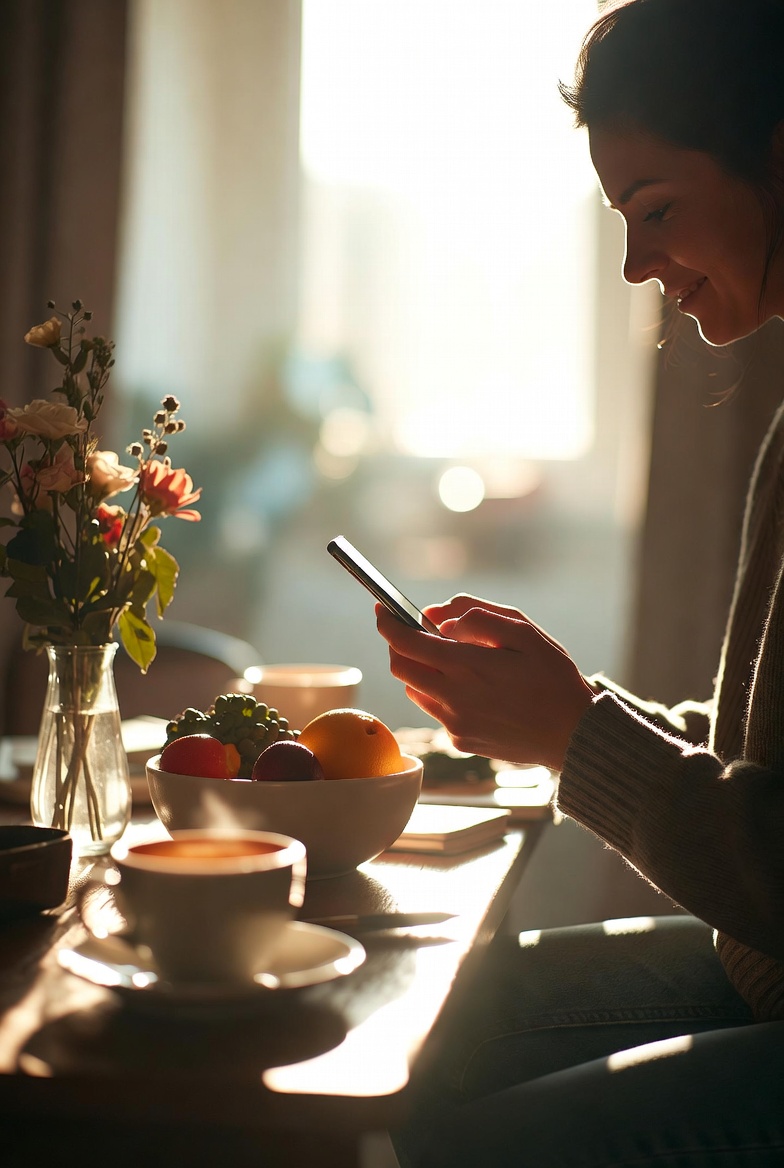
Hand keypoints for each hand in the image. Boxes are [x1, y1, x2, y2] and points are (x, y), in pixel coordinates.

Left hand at [375, 595, 594, 771]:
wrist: (573, 734)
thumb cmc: (553, 678)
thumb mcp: (524, 632)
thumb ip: (476, 617)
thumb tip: (437, 618)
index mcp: (467, 666)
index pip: (405, 642)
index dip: (387, 624)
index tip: (382, 611)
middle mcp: (453, 697)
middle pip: (401, 668)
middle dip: (400, 646)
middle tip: (416, 632)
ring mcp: (454, 723)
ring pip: (415, 690)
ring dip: (421, 670)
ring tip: (455, 661)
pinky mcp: (460, 740)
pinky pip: (437, 710)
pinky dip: (442, 693)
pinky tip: (474, 690)